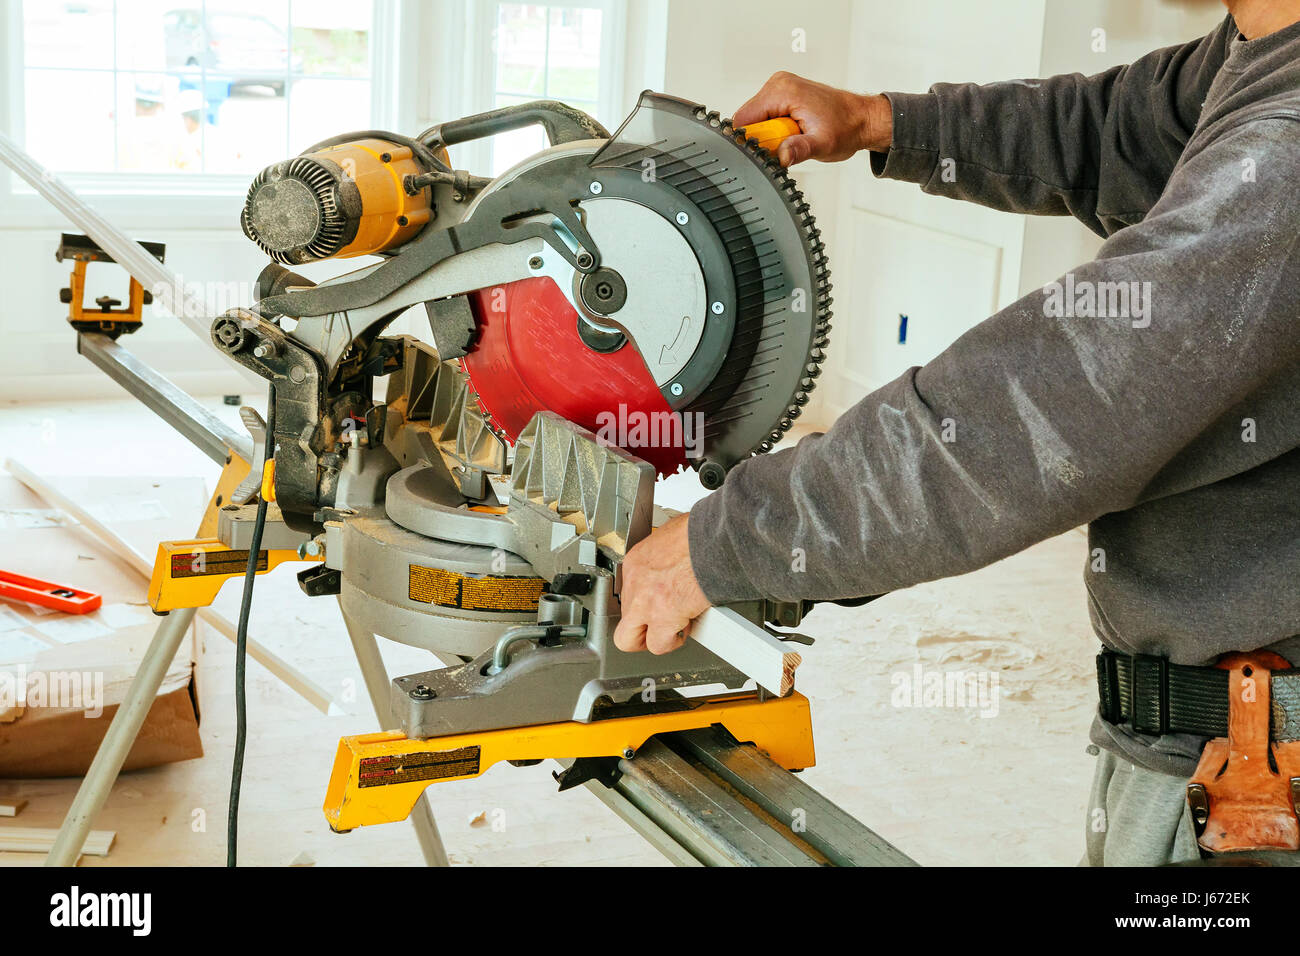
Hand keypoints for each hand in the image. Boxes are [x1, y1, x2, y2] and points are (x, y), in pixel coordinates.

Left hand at [613, 513, 710, 655]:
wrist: (715, 540)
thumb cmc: (701, 534)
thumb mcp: (674, 538)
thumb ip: (668, 558)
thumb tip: (677, 566)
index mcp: (637, 561)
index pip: (630, 592)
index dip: (647, 602)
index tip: (660, 603)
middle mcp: (635, 581)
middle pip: (623, 620)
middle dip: (640, 629)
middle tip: (658, 628)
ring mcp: (645, 601)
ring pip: (630, 639)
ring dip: (655, 638)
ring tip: (674, 629)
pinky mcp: (663, 615)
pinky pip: (659, 644)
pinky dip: (672, 641)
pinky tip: (685, 629)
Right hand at [734, 72, 892, 166]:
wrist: (861, 119)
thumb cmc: (846, 127)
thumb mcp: (822, 144)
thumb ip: (799, 149)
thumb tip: (781, 156)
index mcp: (783, 91)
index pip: (744, 118)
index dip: (749, 140)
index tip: (767, 150)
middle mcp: (778, 84)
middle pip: (748, 119)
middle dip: (761, 138)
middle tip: (787, 144)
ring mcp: (779, 87)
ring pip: (755, 119)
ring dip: (769, 135)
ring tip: (793, 137)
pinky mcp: (782, 94)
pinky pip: (765, 116)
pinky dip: (774, 129)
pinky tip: (791, 132)